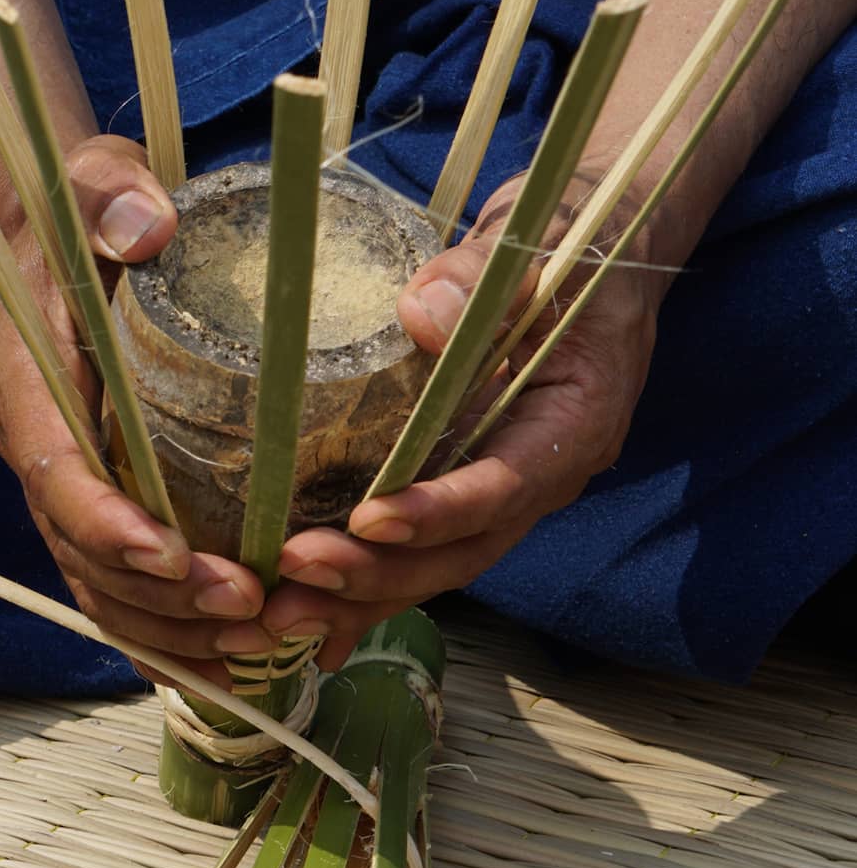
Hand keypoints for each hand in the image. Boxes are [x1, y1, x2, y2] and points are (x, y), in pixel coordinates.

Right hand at [0, 134, 276, 687]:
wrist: (57, 232)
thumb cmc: (82, 208)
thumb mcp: (92, 179)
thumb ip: (110, 195)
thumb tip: (148, 224)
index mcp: (27, 384)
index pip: (57, 474)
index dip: (107, 525)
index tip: (173, 556)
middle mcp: (38, 450)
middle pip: (84, 557)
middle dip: (161, 599)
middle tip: (250, 609)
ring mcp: (66, 487)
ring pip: (102, 590)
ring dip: (173, 633)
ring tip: (258, 645)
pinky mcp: (98, 503)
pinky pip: (122, 590)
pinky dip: (169, 635)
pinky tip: (229, 665)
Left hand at [266, 174, 665, 669]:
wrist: (590, 252)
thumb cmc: (566, 241)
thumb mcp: (538, 241)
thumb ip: (480, 277)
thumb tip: (422, 314)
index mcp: (574, 425)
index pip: (505, 487)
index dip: (440, 511)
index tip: (370, 519)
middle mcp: (540, 478)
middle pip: (461, 553)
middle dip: (377, 575)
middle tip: (295, 578)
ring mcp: (500, 495)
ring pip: (431, 570)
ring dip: (355, 600)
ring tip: (278, 615)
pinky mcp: (460, 494)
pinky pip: (411, 557)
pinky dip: (358, 594)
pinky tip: (300, 626)